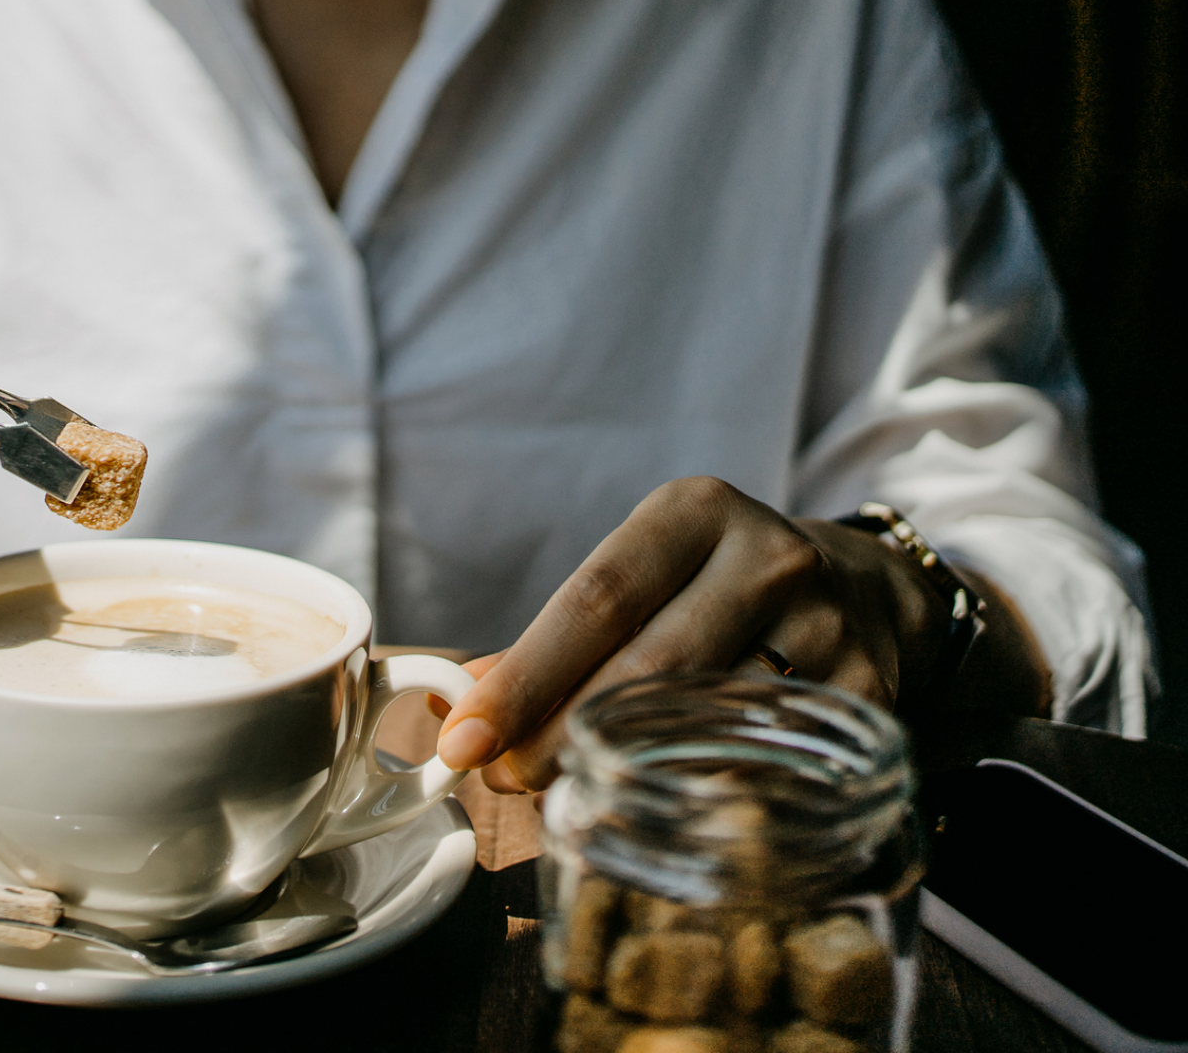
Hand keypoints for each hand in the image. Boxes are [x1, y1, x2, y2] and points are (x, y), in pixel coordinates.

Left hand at [432, 477, 959, 792]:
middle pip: (647, 666)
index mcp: (694, 514)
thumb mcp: (641, 577)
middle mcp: (768, 557)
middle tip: (505, 782)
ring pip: (706, 722)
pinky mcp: (866, 695)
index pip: (596, 599)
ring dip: (623, 772)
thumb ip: (550, 640)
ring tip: (564, 796)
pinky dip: (698, 793)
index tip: (466, 737)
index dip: (525, 676)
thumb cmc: (711, 589)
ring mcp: (828, 625)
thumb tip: (458, 705)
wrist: (862, 589)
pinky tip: (656, 810)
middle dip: (561, 735)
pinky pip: (765, 764)